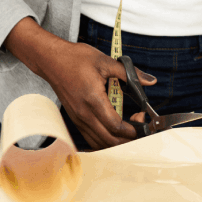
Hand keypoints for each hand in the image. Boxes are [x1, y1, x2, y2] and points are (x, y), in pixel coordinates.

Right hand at [34, 40, 157, 150]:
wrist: (52, 60)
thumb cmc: (76, 59)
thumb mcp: (105, 61)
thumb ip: (129, 73)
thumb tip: (149, 80)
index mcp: (93, 100)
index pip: (115, 126)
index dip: (132, 128)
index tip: (142, 119)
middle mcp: (84, 114)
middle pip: (109, 140)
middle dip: (127, 138)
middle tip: (138, 123)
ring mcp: (78, 119)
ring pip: (99, 143)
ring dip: (116, 140)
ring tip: (128, 126)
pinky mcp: (74, 118)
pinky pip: (91, 137)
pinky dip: (104, 138)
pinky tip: (113, 128)